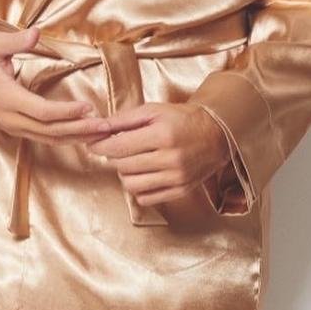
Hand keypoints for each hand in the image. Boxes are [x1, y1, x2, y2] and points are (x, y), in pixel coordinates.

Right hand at [0, 29, 113, 143]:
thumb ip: (15, 41)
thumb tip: (36, 33)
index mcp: (7, 99)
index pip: (42, 112)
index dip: (66, 112)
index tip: (88, 107)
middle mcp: (12, 119)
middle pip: (51, 131)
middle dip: (80, 130)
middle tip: (107, 127)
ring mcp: (13, 127)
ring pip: (49, 139)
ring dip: (77, 138)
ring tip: (102, 134)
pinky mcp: (16, 130)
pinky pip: (44, 139)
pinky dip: (65, 138)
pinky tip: (83, 136)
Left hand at [87, 101, 232, 206]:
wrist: (216, 134)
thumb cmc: (181, 119)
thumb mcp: (153, 111)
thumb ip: (124, 119)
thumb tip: (98, 127)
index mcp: (162, 135)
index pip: (118, 147)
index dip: (100, 146)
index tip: (94, 144)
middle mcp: (170, 158)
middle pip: (123, 166)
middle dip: (114, 158)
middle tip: (118, 149)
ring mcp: (176, 177)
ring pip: (132, 185)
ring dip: (125, 174)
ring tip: (131, 162)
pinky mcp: (180, 190)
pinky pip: (146, 198)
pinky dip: (138, 188)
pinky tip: (143, 175)